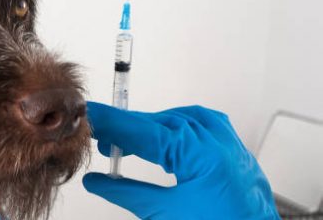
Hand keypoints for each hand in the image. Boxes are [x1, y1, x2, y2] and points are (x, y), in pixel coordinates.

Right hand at [83, 102, 279, 219]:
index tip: (90, 113)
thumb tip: (97, 181)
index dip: (111, 121)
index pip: (141, 128)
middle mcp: (214, 140)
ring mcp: (226, 142)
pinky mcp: (232, 149)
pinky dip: (176, 126)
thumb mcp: (165, 214)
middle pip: (156, 122)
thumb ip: (125, 192)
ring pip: (177, 120)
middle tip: (98, 138)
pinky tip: (165, 133)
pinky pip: (201, 123)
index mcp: (198, 152)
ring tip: (125, 143)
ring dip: (148, 129)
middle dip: (125, 129)